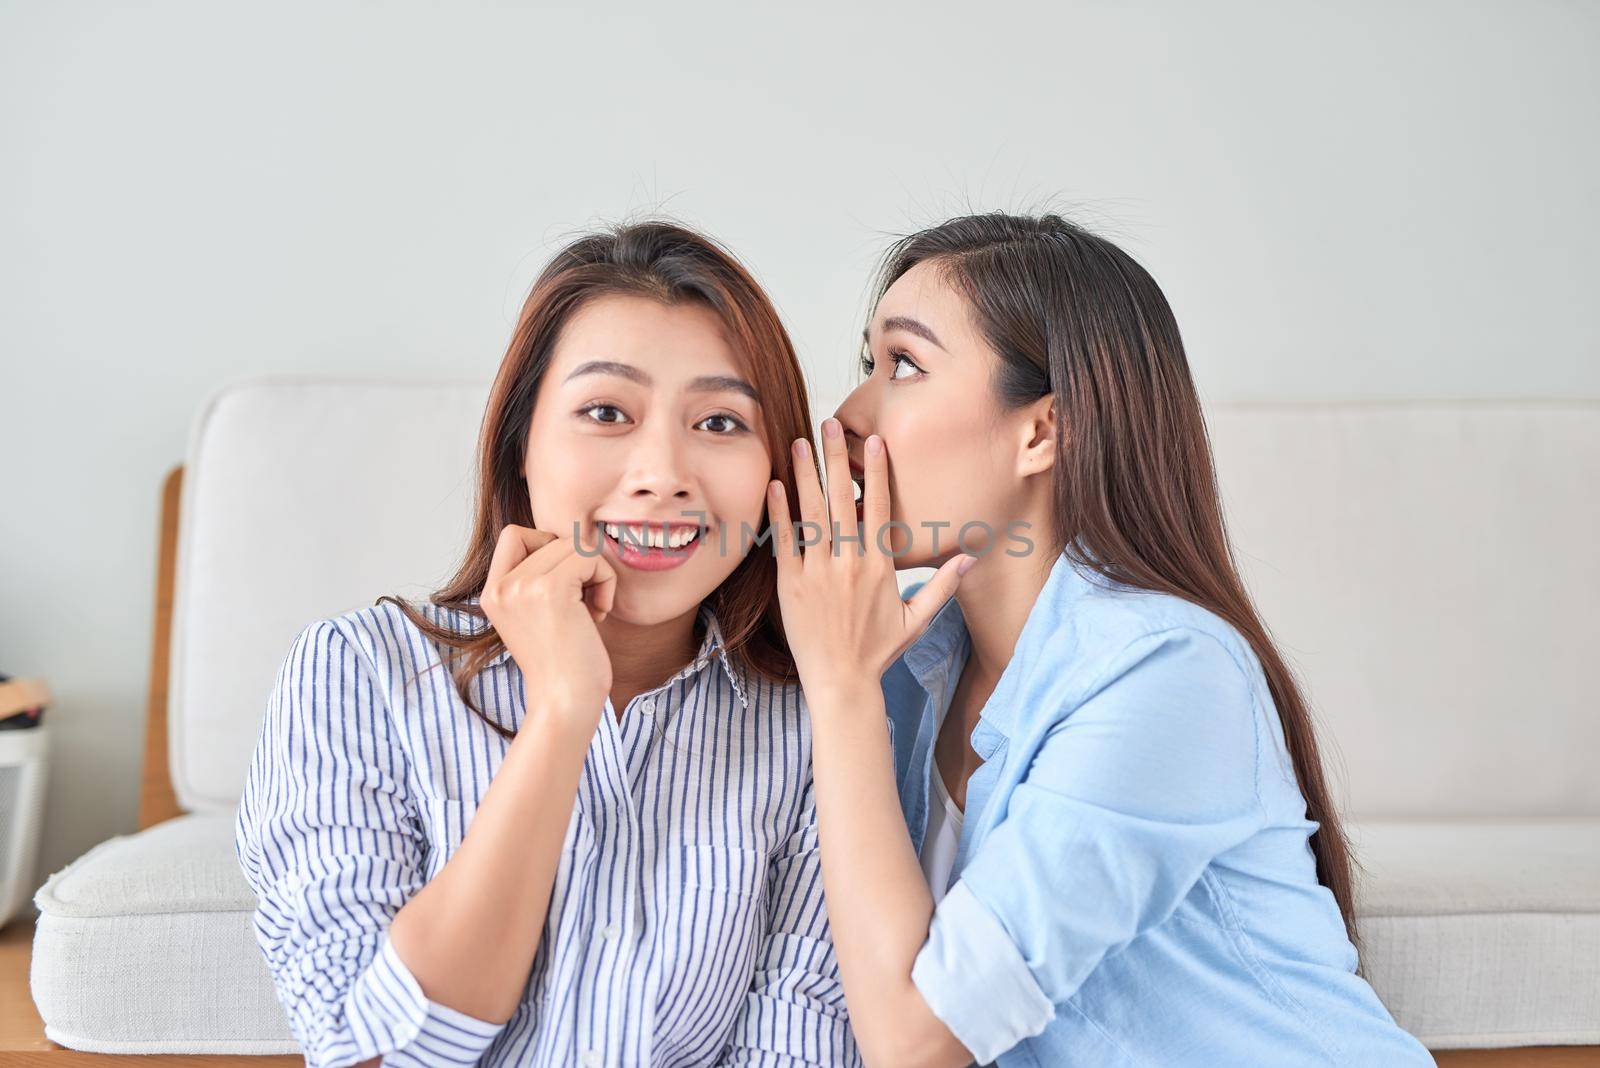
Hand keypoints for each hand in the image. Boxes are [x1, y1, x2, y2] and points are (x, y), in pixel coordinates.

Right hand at [479, 524, 617, 727]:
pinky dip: (606, 581)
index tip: (566, 583)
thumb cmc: (564, 665)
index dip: (548, 546)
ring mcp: (522, 586)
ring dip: (596, 573)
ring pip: (574, 544)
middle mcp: (502, 586)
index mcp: (493, 593)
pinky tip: (599, 613)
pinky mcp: (551, 589)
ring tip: (592, 610)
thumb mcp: (539, 615)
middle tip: (584, 602)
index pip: (515, 535)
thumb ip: (541, 578)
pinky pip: (590, 557)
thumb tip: (574, 539)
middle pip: (551, 537)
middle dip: (578, 564)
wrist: (565, 703)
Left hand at [766, 419, 972, 705]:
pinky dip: (781, 512)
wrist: (842, 682)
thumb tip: (969, 557)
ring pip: (812, 514)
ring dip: (805, 475)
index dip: (877, 471)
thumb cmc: (878, 651)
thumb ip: (942, 585)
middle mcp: (850, 564)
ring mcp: (818, 573)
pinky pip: (785, 541)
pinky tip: (776, 484)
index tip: (873, 440)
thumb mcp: (917, 620)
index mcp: (880, 567)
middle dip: (836, 459)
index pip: (880, 508)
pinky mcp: (792, 585)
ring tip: (799, 442)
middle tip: (829, 424)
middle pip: (843, 500)